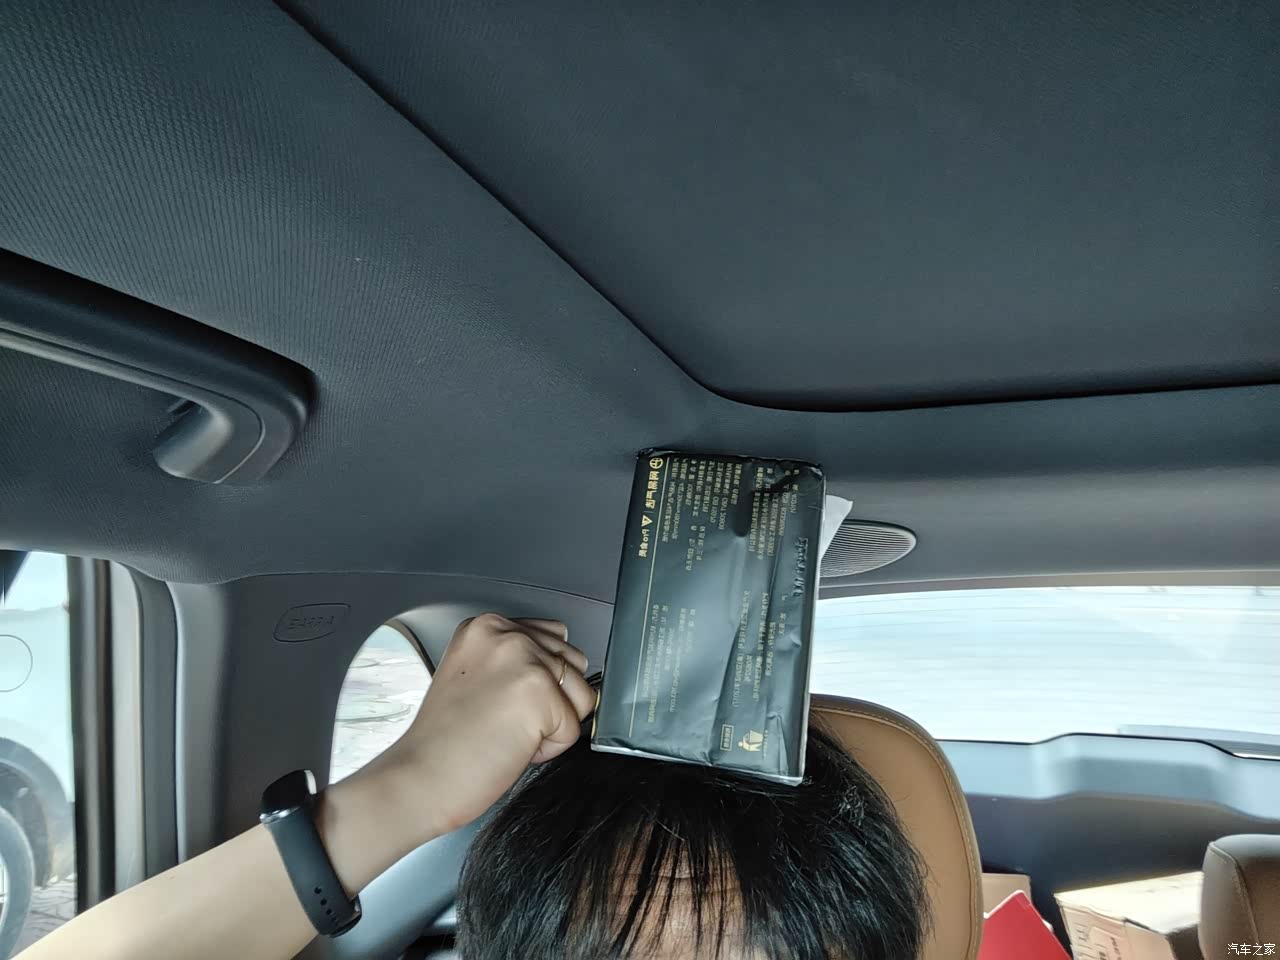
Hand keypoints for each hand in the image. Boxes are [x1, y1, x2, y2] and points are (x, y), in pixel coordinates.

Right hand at [376, 613, 592, 841]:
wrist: (419, 779)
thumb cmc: (444, 742)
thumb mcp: (476, 674)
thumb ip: (516, 658)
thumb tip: (564, 663)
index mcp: (486, 626)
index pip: (555, 638)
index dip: (541, 680)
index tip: (505, 701)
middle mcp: (506, 634)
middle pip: (573, 665)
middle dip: (551, 700)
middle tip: (502, 720)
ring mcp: (524, 659)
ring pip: (580, 695)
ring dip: (553, 724)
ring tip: (506, 732)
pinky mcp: (539, 693)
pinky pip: (573, 728)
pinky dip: (550, 748)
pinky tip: (510, 746)